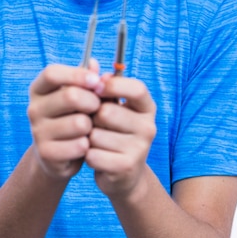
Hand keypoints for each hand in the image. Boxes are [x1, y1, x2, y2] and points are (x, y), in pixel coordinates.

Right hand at [28, 63, 101, 179]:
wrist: (60, 154)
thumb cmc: (73, 115)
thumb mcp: (80, 94)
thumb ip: (89, 79)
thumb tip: (95, 64)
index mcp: (39, 89)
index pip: (51, 73)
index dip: (77, 74)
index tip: (96, 81)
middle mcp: (33, 108)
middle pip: (70, 96)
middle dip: (93, 101)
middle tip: (98, 107)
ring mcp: (37, 132)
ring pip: (79, 123)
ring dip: (92, 126)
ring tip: (90, 128)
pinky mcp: (46, 153)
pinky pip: (79, 145)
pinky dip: (88, 145)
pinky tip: (84, 145)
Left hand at [85, 74, 156, 198]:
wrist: (122, 175)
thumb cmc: (113, 132)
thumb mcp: (110, 106)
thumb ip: (100, 85)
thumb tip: (92, 62)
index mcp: (147, 107)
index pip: (136, 88)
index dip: (113, 85)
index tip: (96, 87)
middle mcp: (148, 127)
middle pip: (107, 111)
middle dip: (92, 117)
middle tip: (94, 123)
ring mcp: (140, 149)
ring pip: (95, 134)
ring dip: (88, 138)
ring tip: (95, 142)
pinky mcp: (126, 167)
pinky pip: (92, 154)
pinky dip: (87, 155)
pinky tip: (96, 157)